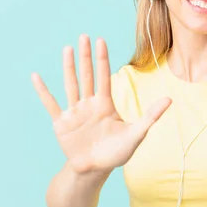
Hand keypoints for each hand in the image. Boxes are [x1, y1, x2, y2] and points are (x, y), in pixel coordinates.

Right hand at [31, 34, 171, 173]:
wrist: (94, 170)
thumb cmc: (116, 153)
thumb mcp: (137, 134)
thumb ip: (151, 116)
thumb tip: (170, 99)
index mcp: (105, 104)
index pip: (104, 77)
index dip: (102, 59)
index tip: (101, 40)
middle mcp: (89, 104)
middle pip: (87, 75)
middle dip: (86, 56)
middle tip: (84, 35)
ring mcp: (74, 112)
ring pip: (71, 85)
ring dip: (68, 67)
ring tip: (67, 48)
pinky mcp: (61, 123)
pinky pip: (51, 104)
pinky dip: (43, 91)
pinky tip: (36, 76)